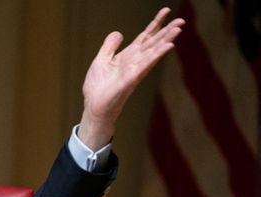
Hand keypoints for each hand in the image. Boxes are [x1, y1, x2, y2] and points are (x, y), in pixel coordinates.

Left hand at [78, 7, 184, 149]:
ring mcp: (134, 71)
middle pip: (153, 43)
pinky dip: (156, 55)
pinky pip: (146, 65)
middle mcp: (134, 62)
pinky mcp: (131, 79)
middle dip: (166, 31)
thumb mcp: (101, 60)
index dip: (155, 23)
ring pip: (153, 52)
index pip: (144, 37)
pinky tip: (168, 46)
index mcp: (128, 56)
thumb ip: (110, 46)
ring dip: (166, 40)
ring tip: (178, 29)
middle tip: (181, 20)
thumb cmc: (97, 87)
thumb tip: (119, 32)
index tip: (166, 10)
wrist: (94, 106)